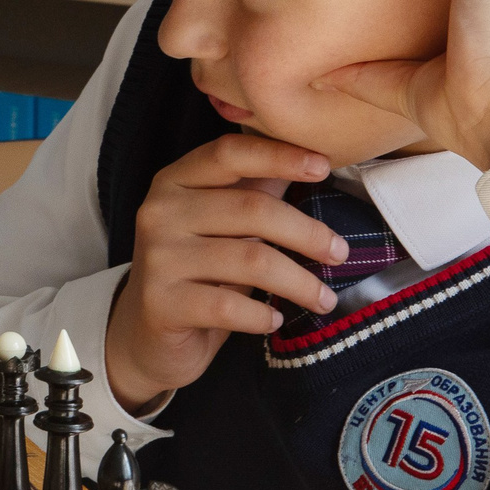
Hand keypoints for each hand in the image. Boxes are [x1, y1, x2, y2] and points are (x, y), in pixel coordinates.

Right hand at [102, 134, 347, 411]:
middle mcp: (159, 213)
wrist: (148, 335)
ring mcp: (158, 258)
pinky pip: (230, 306)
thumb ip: (254, 192)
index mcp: (174, 182)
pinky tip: (275, 320)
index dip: (278, 156)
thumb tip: (311, 159)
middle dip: (307, 233)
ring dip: (299, 282)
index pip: (228, 154)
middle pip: (252, 209)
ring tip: (324, 299)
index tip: (324, 167)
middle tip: (341, 254)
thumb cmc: (197, 274)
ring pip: (250, 260)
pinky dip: (262, 315)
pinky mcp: (162, 303)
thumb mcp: (221, 226)